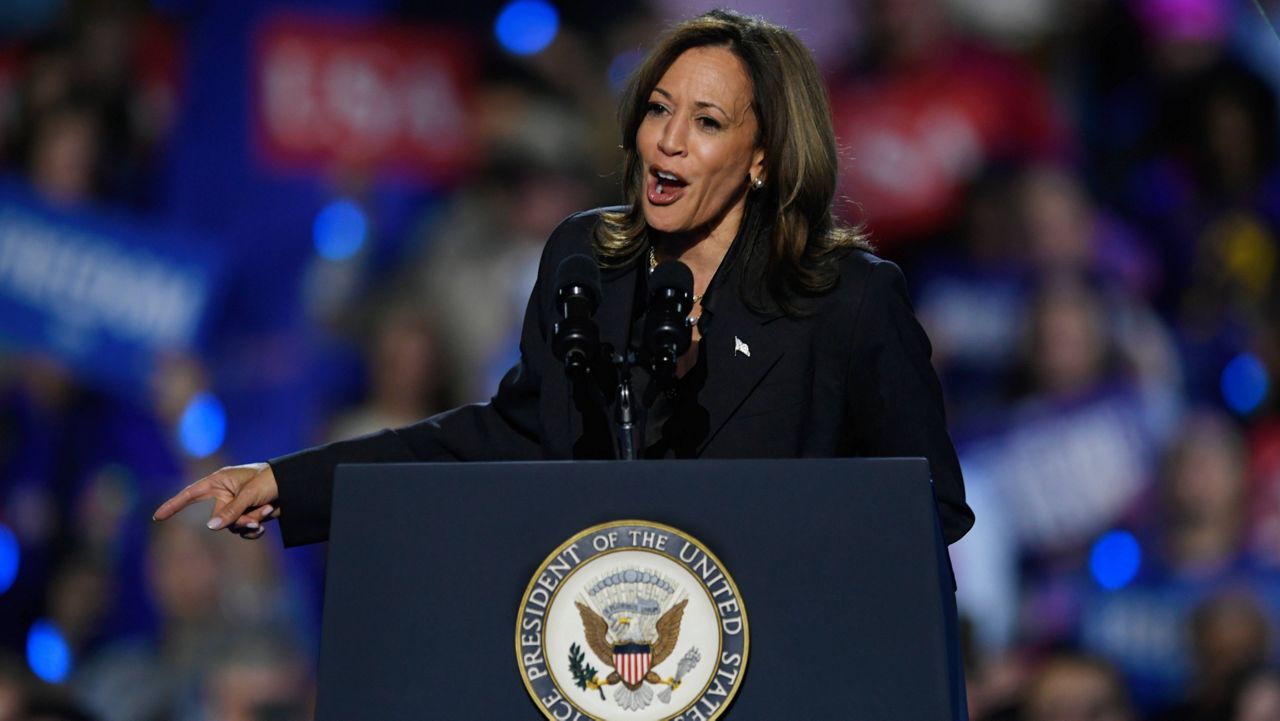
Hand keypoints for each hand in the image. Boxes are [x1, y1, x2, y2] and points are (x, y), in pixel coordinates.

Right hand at [153, 462, 279, 539]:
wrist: (295, 484)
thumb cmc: (270, 480)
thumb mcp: (248, 494)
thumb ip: (229, 511)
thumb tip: (211, 527)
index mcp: (219, 481)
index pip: (190, 494)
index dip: (173, 505)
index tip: (157, 517)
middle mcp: (225, 494)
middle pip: (218, 518)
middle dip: (238, 520)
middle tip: (256, 516)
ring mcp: (236, 506)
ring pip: (232, 526)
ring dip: (250, 522)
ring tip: (267, 510)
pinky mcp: (247, 515)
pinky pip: (242, 530)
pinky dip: (253, 529)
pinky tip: (265, 523)